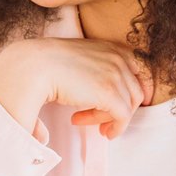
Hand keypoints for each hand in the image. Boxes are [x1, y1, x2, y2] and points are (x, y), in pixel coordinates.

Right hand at [0, 37, 154, 140]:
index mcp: (113, 47)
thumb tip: (100, 91)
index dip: (135, 91)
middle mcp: (119, 57)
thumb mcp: (80, 61)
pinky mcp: (109, 92)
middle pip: (136, 91)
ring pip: (128, 106)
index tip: (123, 106)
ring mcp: (116, 74)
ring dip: (107, 117)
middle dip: (119, 109)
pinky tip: (87, 125)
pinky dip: (111, 127)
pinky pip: (122, 117)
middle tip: (99, 120)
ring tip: (85, 120)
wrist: (34, 65)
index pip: (140, 71)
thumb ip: (96, 71)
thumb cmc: (49, 64)